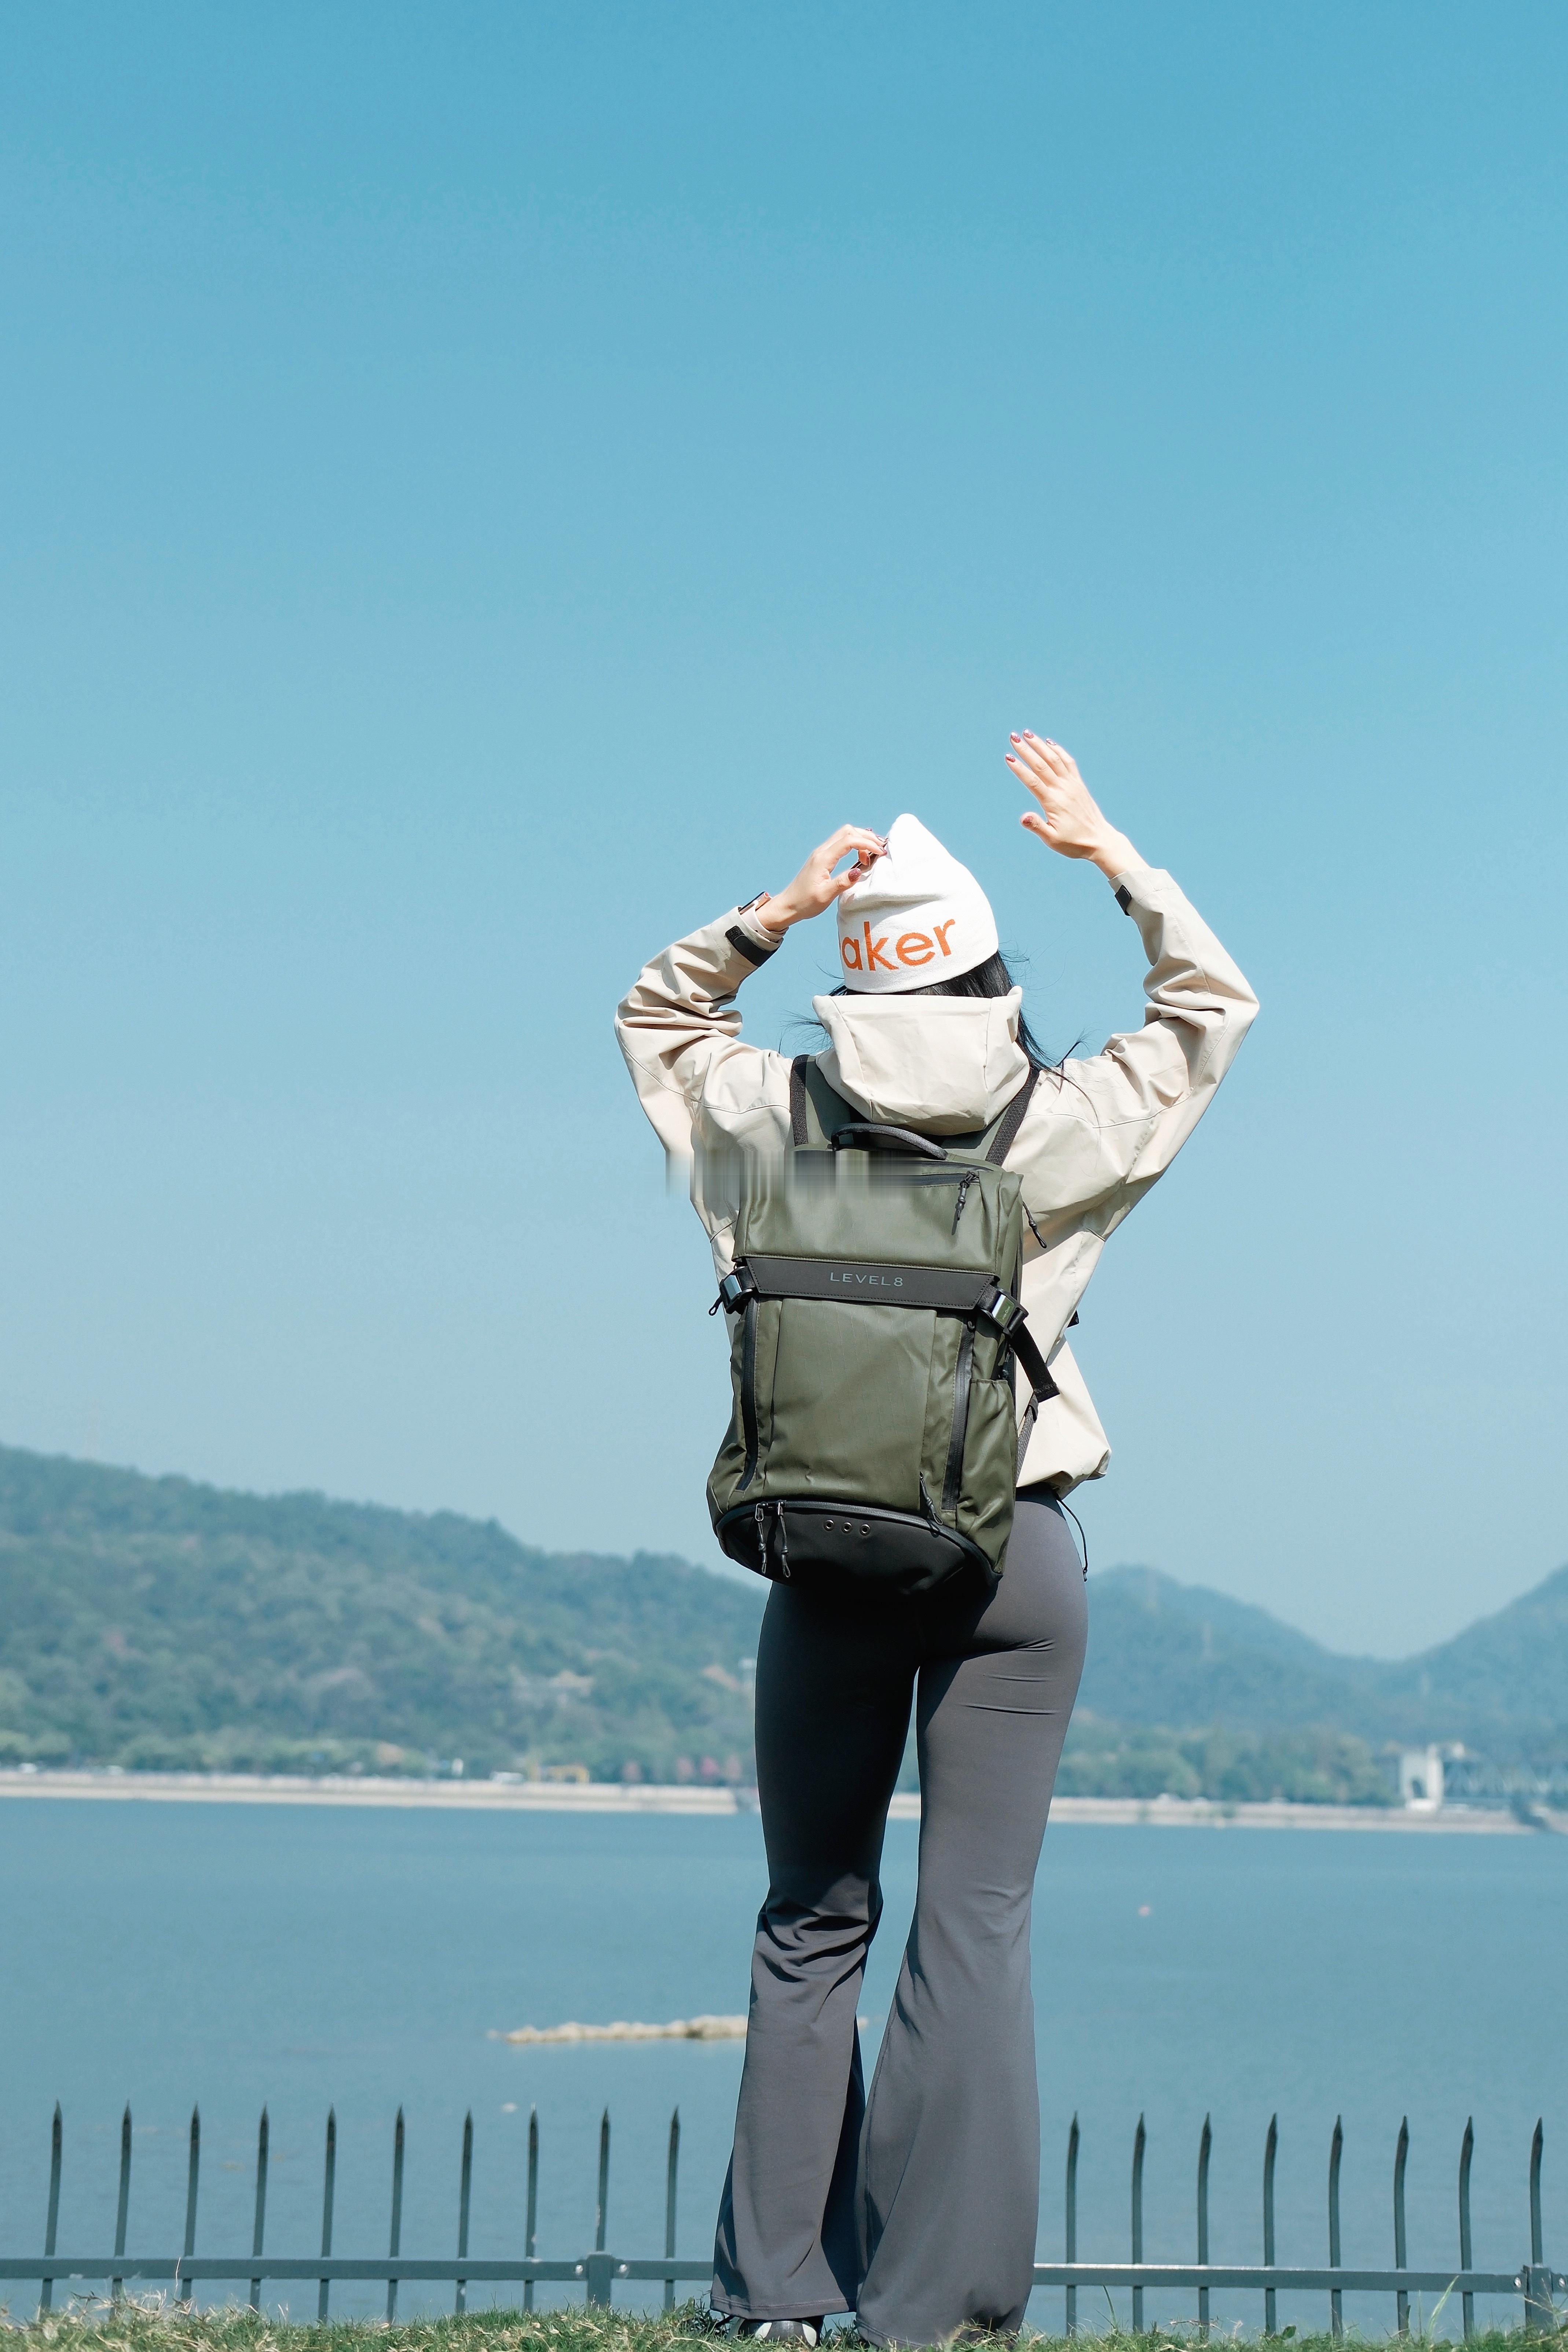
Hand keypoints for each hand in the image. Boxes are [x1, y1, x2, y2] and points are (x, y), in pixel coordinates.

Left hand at [758, 825, 888, 930]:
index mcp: (823, 859)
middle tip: (880, 849)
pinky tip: (860, 857)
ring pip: (844, 834)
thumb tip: (859, 871)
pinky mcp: (822, 857)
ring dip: (861, 839)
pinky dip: (854, 844)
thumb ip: (843, 882)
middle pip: (847, 831)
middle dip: (866, 836)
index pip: (849, 840)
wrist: (788, 905)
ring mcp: (821, 852)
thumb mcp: (825, 896)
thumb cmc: (805, 903)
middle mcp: (821, 851)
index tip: (880, 853)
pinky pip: (840, 842)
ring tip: (873, 853)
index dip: (867, 844)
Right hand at [1006, 733, 1137, 878]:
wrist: (1099, 840)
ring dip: (1040, 745)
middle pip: (1042, 765)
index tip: (1008, 757)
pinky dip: (1058, 751)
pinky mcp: (1079, 784)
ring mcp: (1072, 785)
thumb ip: (1037, 827)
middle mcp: (1063, 789)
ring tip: (1028, 734)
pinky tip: (1049, 743)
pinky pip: (1068, 762)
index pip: (1033, 781)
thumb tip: (1023, 818)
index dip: (1019, 768)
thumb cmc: (1073, 843)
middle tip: (1013, 737)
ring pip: (1054, 759)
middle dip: (1026, 750)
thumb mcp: (1053, 840)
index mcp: (1053, 803)